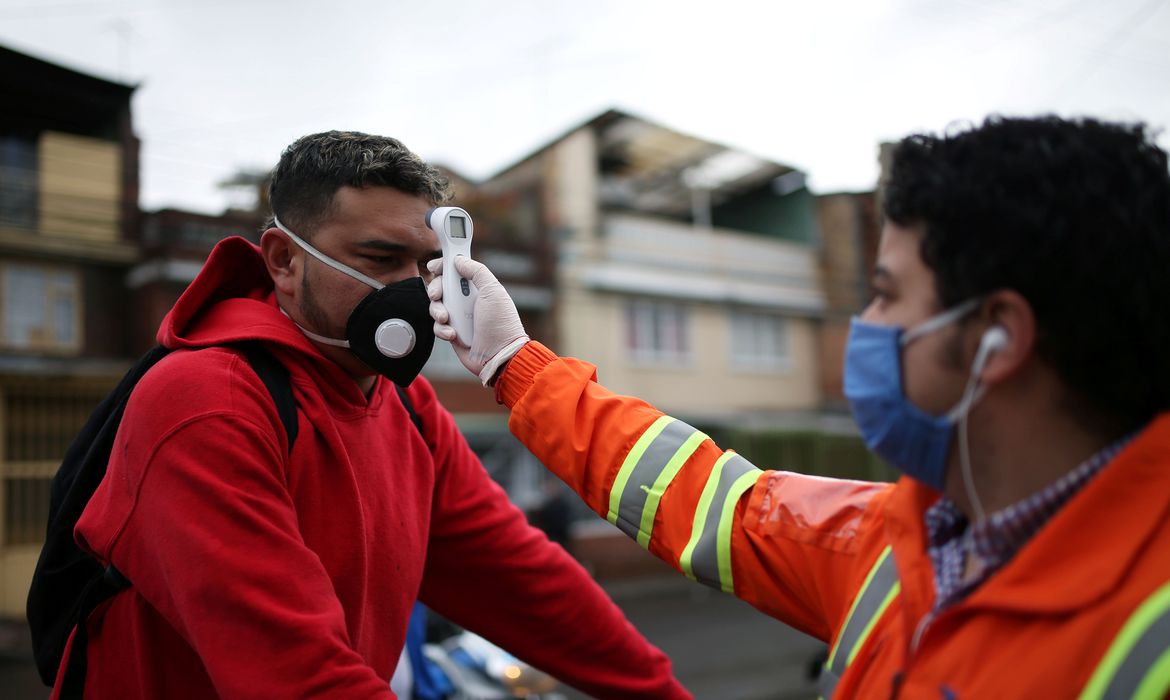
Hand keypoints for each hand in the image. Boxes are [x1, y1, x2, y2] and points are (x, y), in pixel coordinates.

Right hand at [427, 256, 529, 385]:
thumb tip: (459, 260)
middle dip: (435, 289)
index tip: (434, 267)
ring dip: (437, 311)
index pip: (455, 270)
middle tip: (437, 295)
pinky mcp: (452, 333)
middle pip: (440, 286)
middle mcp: (467, 300)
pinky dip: (442, 329)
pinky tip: (453, 335)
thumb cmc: (500, 324)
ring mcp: (459, 317)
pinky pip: (437, 326)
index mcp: (477, 287)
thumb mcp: (492, 290)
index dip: (443, 266)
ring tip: (447, 318)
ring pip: (435, 306)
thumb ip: (476, 271)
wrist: (499, 355)